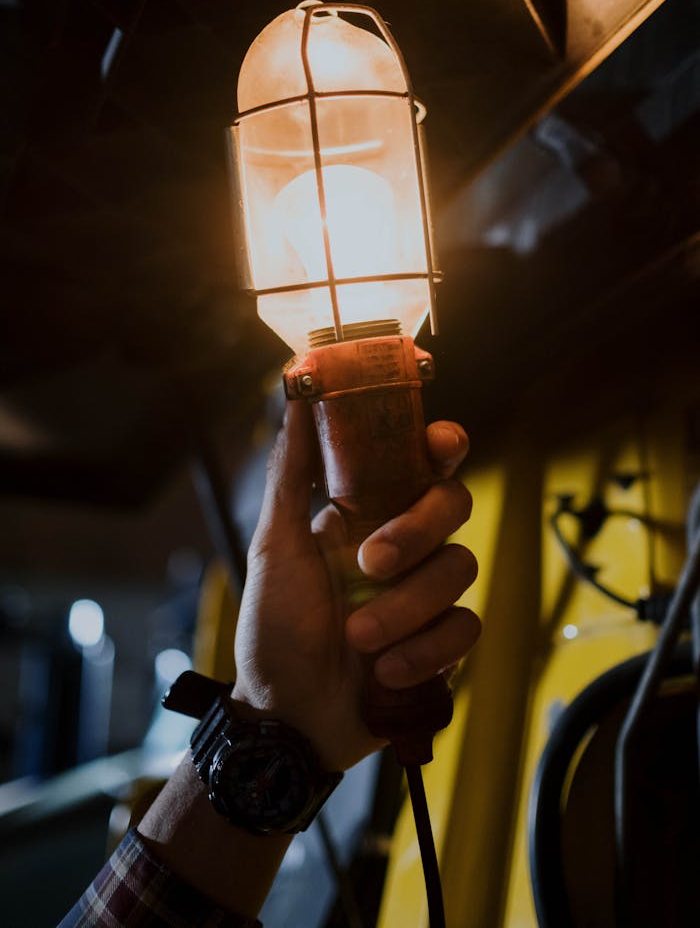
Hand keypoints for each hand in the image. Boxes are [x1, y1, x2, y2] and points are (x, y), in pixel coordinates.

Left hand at [232, 402, 479, 771]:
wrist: (285, 716)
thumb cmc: (274, 628)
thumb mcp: (275, 547)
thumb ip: (291, 474)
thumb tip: (296, 398)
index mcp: (368, 515)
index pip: (421, 464)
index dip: (442, 445)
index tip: (439, 443)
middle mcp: (405, 546)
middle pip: (454, 505)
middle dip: (417, 532)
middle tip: (370, 564)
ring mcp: (427, 596)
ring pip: (460, 568)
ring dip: (406, 607)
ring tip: (357, 639)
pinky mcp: (444, 645)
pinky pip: (466, 628)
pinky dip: (425, 652)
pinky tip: (385, 672)